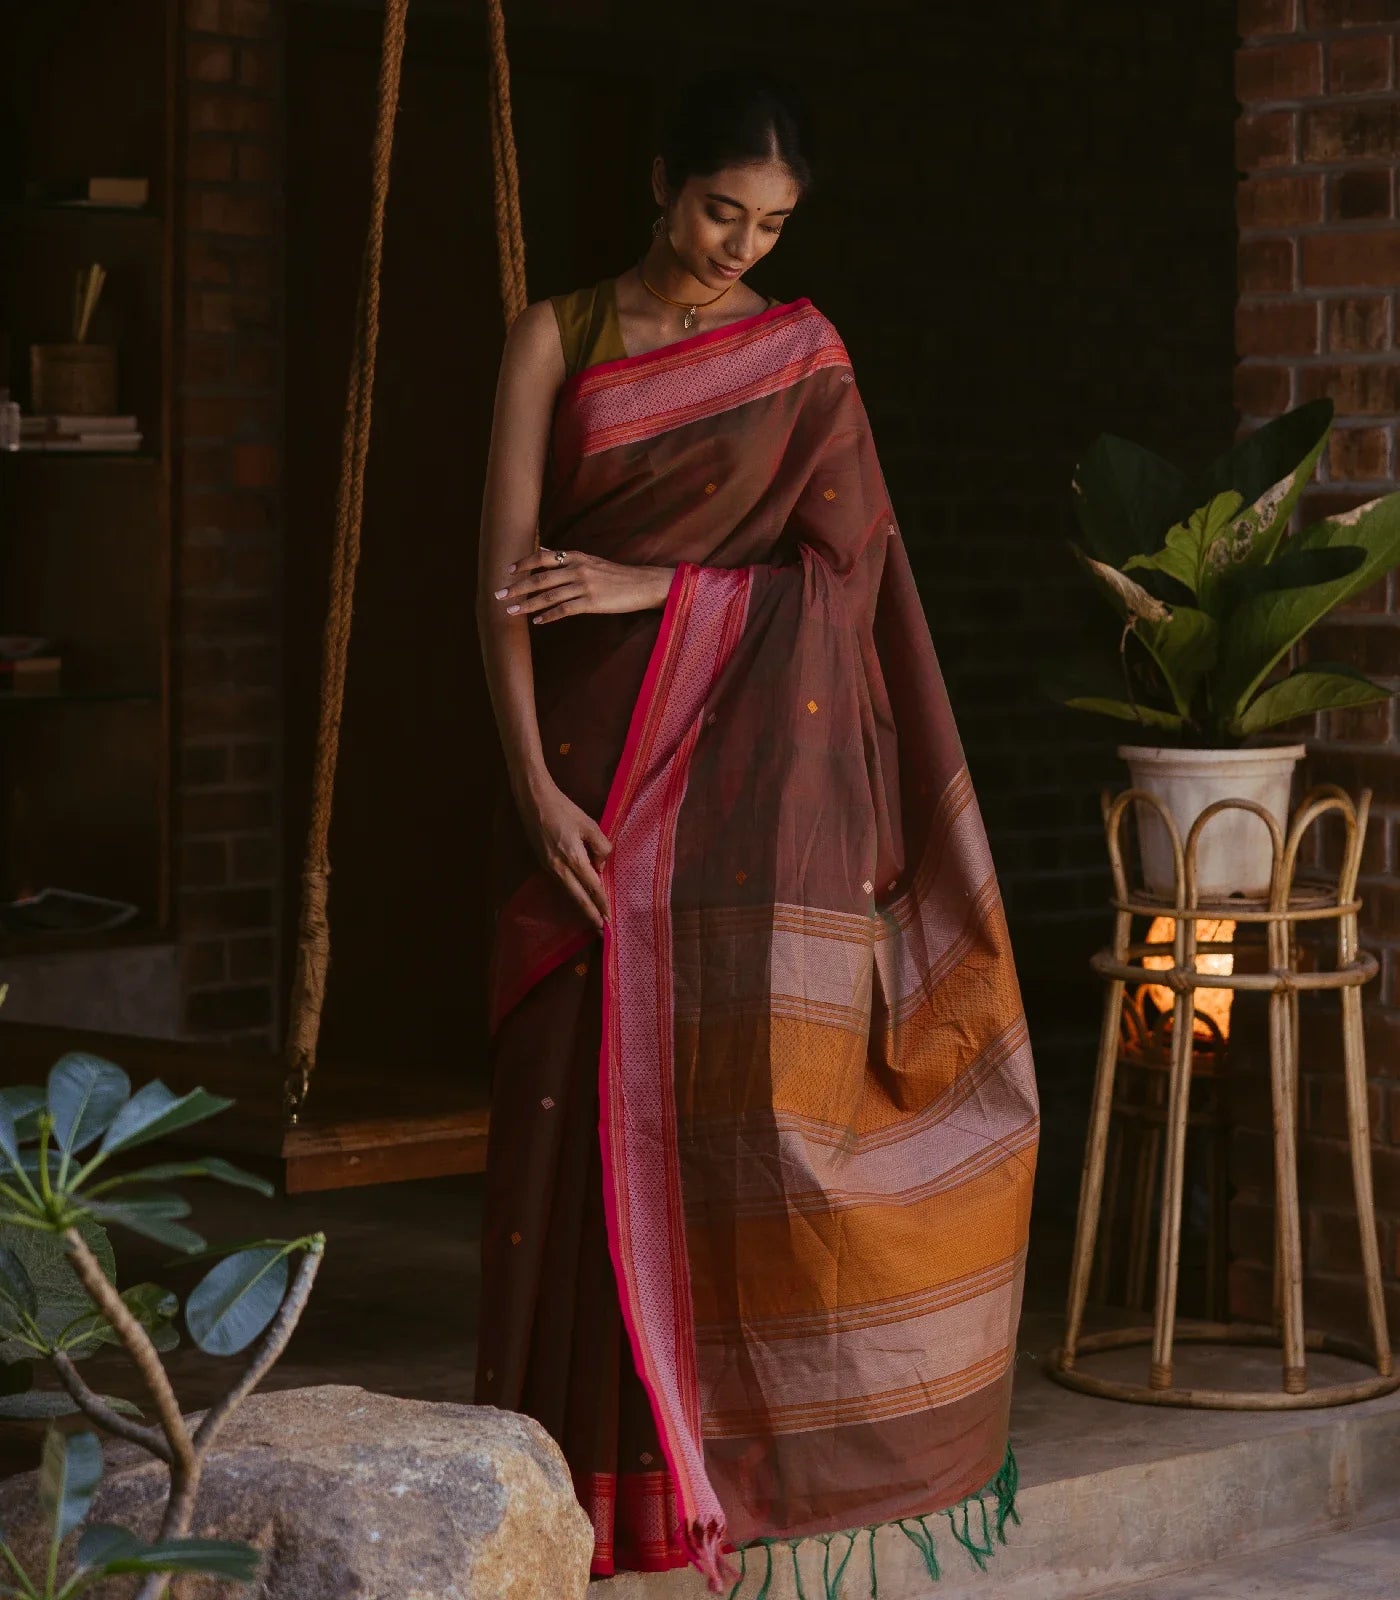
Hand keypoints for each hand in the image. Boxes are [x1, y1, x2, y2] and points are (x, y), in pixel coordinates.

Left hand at [493, 548, 672, 623]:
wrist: (642, 585)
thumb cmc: (615, 575)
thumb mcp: (590, 561)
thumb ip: (567, 558)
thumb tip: (545, 551)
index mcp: (575, 557)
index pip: (542, 557)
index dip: (523, 563)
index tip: (507, 571)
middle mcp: (576, 568)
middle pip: (540, 577)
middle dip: (517, 587)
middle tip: (499, 594)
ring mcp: (584, 585)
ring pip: (548, 595)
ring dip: (527, 604)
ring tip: (511, 611)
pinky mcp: (591, 602)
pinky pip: (564, 610)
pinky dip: (548, 616)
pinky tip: (537, 622)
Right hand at [518, 772, 611, 931]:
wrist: (534, 802)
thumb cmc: (564, 810)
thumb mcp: (590, 825)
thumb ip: (601, 847)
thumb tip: (600, 866)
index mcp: (573, 858)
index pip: (592, 887)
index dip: (601, 903)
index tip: (609, 917)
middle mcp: (560, 868)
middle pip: (578, 898)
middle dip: (590, 915)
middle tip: (601, 931)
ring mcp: (549, 868)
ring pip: (568, 893)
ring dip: (581, 908)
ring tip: (591, 920)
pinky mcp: (544, 864)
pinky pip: (561, 885)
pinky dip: (572, 895)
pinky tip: (578, 899)